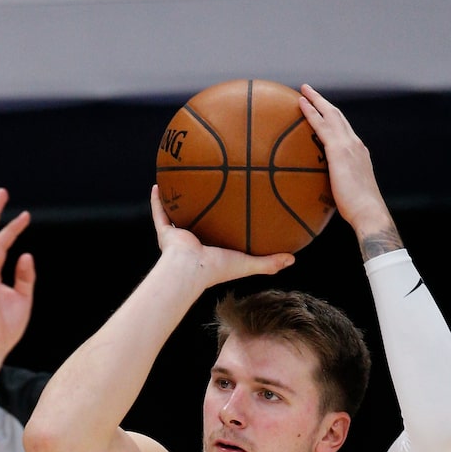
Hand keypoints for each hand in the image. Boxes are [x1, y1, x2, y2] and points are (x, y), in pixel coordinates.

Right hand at [150, 186, 293, 286]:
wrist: (190, 270)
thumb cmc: (217, 269)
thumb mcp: (247, 263)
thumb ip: (269, 262)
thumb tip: (292, 259)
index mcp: (212, 248)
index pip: (220, 232)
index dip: (225, 221)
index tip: (232, 204)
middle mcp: (194, 241)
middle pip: (199, 220)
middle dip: (203, 206)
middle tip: (209, 186)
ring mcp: (178, 237)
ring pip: (178, 214)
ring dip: (178, 200)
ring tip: (181, 181)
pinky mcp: (165, 233)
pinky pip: (159, 213)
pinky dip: (157, 200)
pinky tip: (159, 182)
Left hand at [298, 85, 392, 238]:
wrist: (368, 211)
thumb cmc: (358, 210)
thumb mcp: (348, 193)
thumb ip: (340, 186)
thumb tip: (329, 194)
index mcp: (359, 153)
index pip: (344, 129)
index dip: (333, 118)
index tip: (324, 110)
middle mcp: (355, 144)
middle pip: (338, 116)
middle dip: (324, 102)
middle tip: (310, 91)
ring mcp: (348, 145)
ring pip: (329, 114)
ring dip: (316, 100)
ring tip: (303, 91)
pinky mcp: (338, 151)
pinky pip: (321, 125)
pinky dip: (311, 112)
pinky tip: (301, 104)